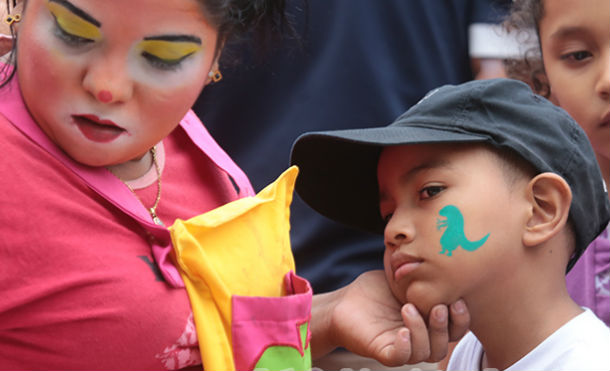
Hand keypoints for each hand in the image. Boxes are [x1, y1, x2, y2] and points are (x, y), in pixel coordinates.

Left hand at [310, 270, 469, 365]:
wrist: (343, 301)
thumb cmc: (374, 291)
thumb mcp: (404, 278)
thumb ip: (424, 275)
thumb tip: (442, 259)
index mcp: (428, 323)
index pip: (455, 329)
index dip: (462, 318)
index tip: (458, 299)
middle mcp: (418, 338)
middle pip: (445, 344)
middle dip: (446, 326)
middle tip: (439, 306)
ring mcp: (401, 346)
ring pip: (426, 352)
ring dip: (423, 331)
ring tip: (409, 308)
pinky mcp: (382, 351)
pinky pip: (400, 357)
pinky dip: (405, 346)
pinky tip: (402, 331)